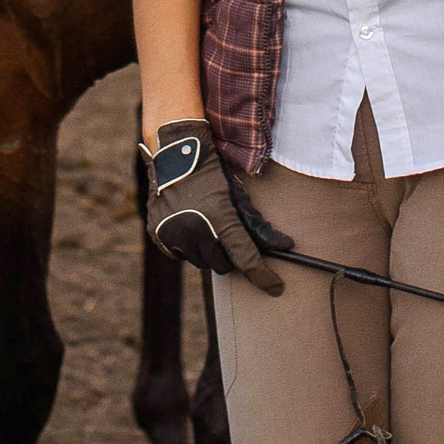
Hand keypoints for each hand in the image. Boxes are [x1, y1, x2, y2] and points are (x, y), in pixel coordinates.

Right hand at [141, 119, 287, 295]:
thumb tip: (285, 246)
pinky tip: (188, 226)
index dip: (263, 276)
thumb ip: (258, 225)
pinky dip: (187, 247)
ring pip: (200, 262)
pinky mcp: (158, 235)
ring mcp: (173, 235)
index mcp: (219, 219)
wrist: (176, 155)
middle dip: (227, 255)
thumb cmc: (211, 175)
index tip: (275, 288)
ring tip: (205, 226)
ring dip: (207, 252)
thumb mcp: (237, 196)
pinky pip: (180, 255)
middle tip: (226, 236)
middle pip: (221, 265)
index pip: (246, 258)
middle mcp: (195, 231)